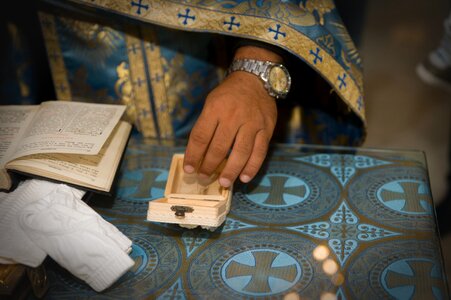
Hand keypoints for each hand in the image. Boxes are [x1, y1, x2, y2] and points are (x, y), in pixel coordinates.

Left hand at [183, 70, 276, 186]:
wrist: (255, 79)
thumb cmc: (229, 94)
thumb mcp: (211, 103)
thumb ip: (206, 126)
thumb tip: (198, 154)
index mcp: (215, 109)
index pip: (201, 136)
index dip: (193, 155)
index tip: (189, 169)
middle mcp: (233, 116)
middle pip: (219, 147)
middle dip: (210, 166)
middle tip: (204, 178)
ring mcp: (252, 123)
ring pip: (240, 152)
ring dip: (231, 170)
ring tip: (224, 182)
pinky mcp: (266, 129)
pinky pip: (260, 152)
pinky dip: (252, 167)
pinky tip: (244, 177)